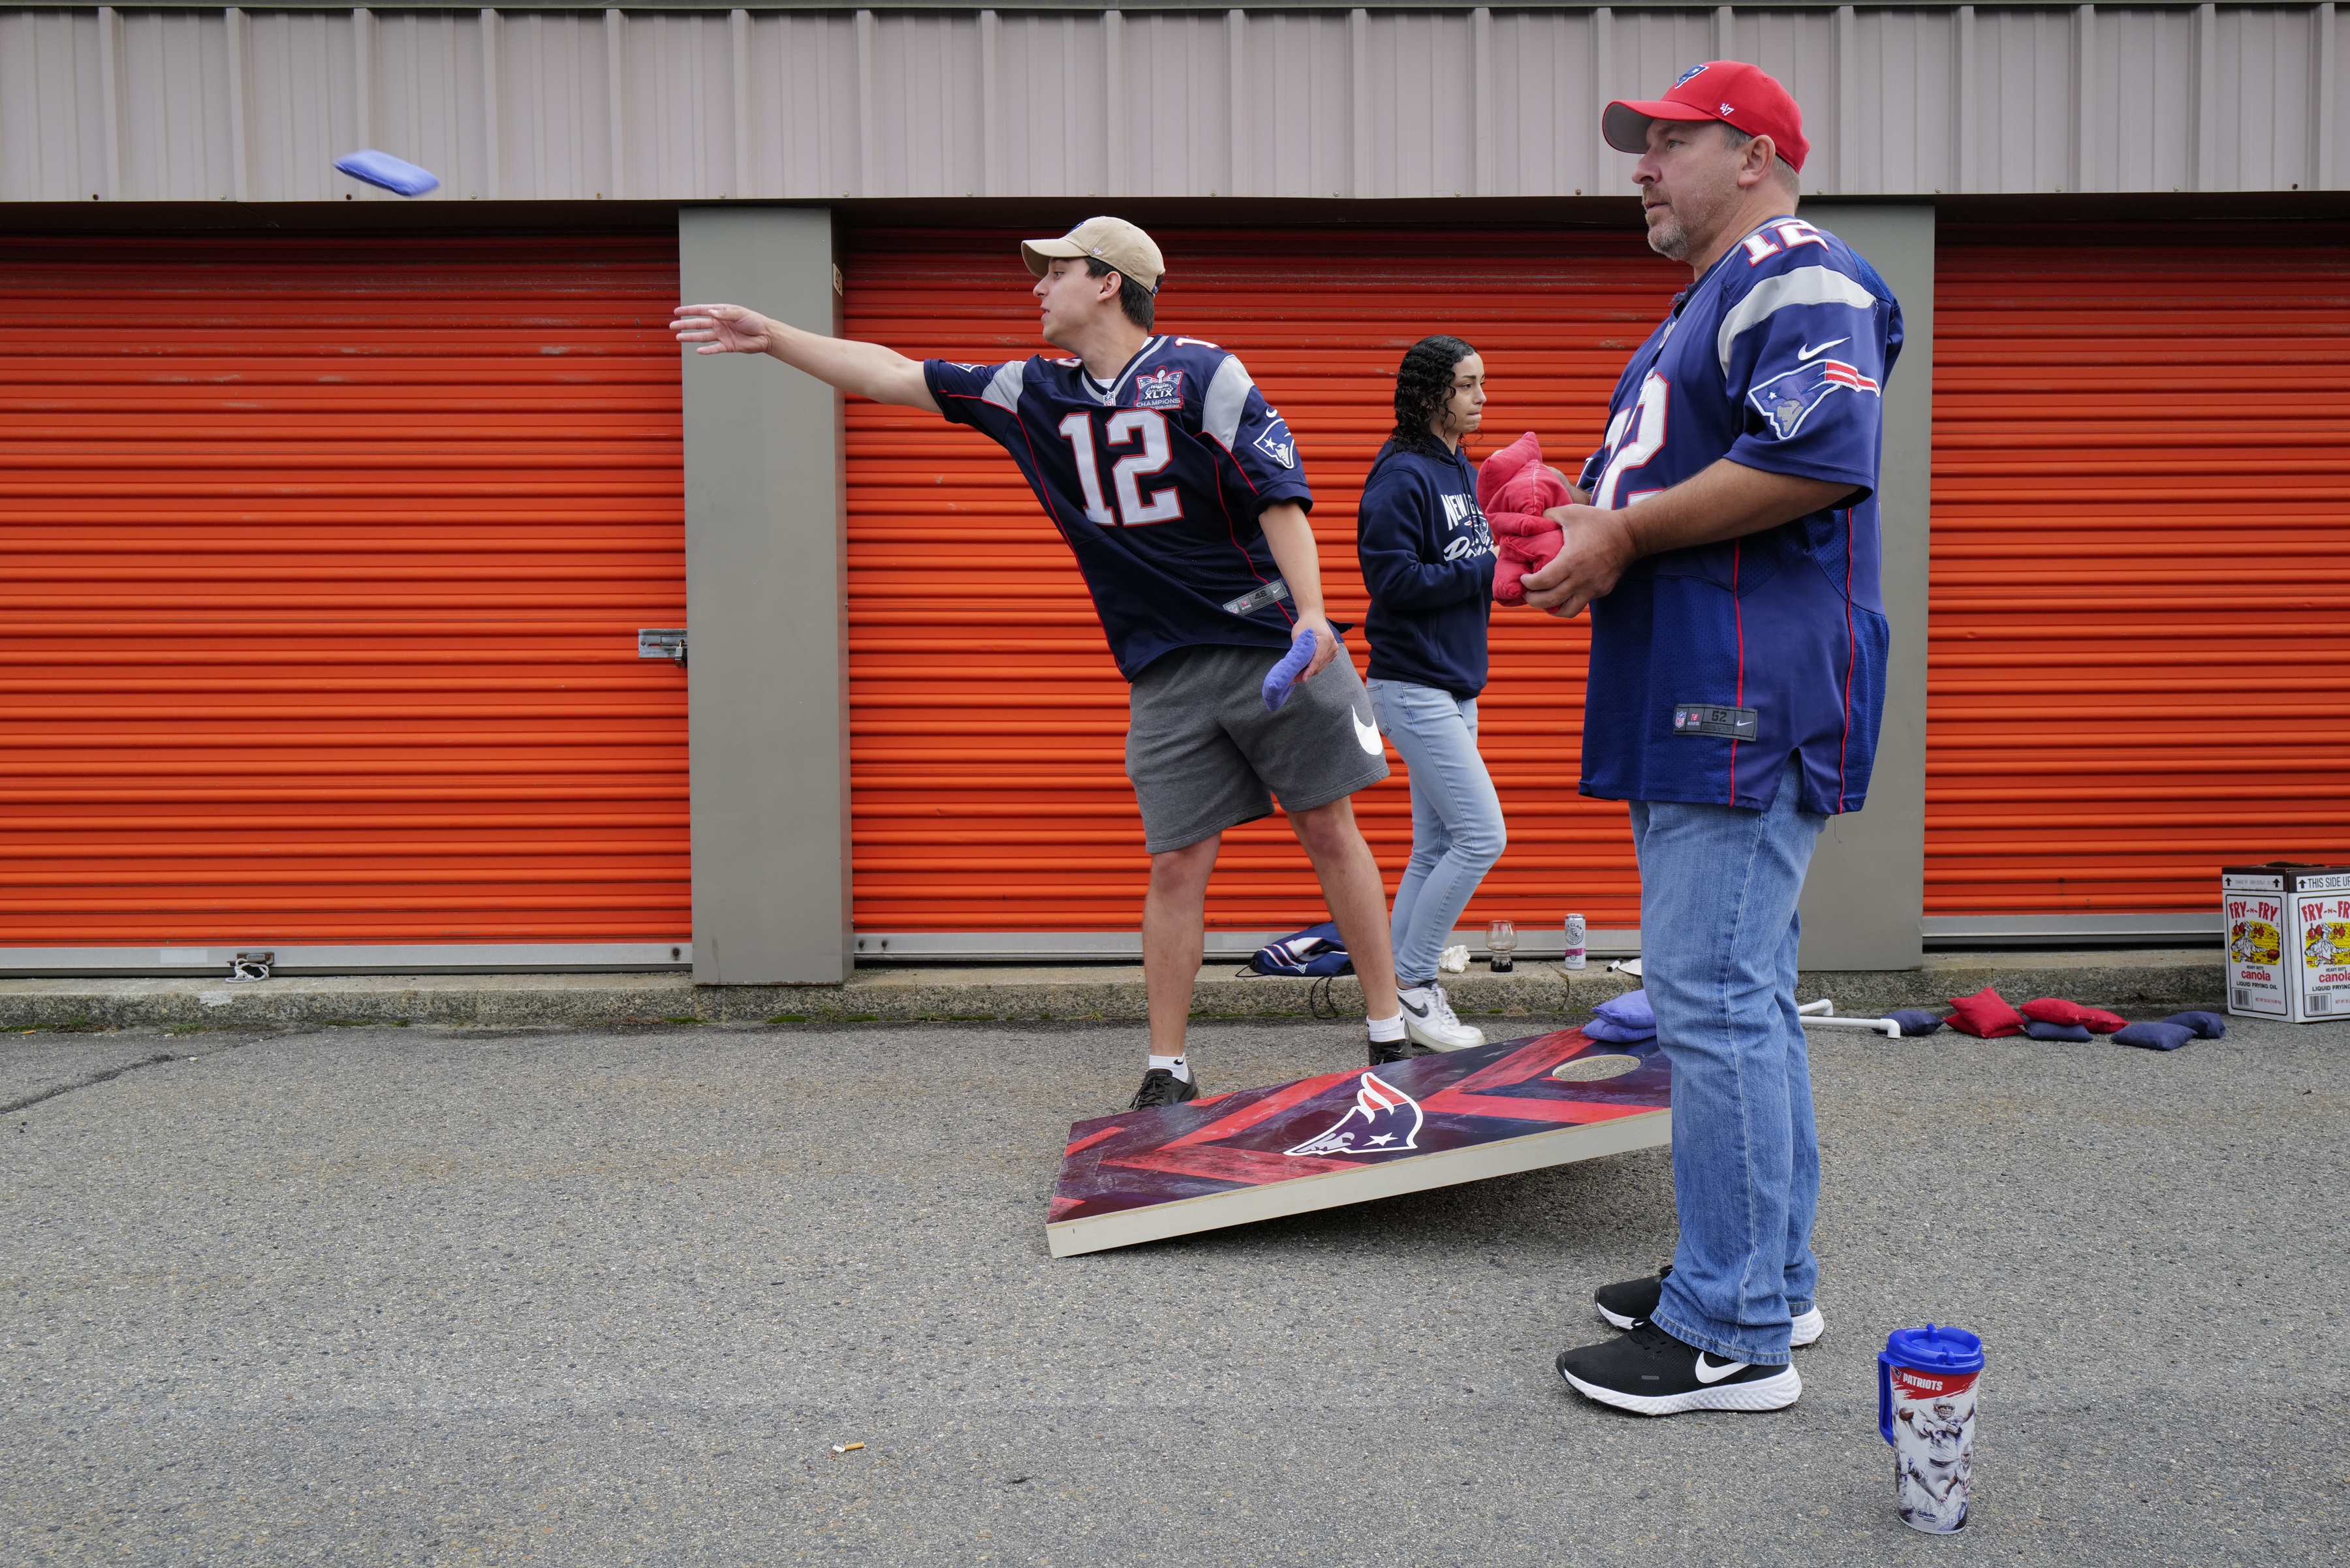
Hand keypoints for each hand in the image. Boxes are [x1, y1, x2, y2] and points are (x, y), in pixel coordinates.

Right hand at [671, 302, 776, 355]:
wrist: (765, 335)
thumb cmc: (754, 321)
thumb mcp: (739, 313)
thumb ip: (724, 314)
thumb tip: (711, 312)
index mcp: (720, 312)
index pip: (701, 310)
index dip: (688, 311)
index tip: (676, 311)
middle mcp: (719, 323)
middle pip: (698, 324)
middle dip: (684, 324)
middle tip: (672, 326)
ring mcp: (722, 335)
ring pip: (702, 336)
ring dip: (690, 337)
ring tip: (678, 337)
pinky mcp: (727, 346)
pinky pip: (714, 348)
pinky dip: (706, 350)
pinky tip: (698, 350)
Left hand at [1522, 504, 1637, 618]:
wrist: (1630, 535)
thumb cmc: (1599, 522)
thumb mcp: (1571, 512)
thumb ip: (1548, 515)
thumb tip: (1531, 521)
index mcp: (1571, 560)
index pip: (1543, 581)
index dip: (1528, 583)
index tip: (1523, 578)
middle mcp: (1582, 579)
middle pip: (1550, 600)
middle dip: (1533, 600)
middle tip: (1526, 593)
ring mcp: (1593, 588)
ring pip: (1567, 611)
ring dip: (1551, 608)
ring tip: (1543, 599)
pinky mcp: (1601, 591)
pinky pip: (1581, 604)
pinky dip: (1567, 602)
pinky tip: (1561, 593)